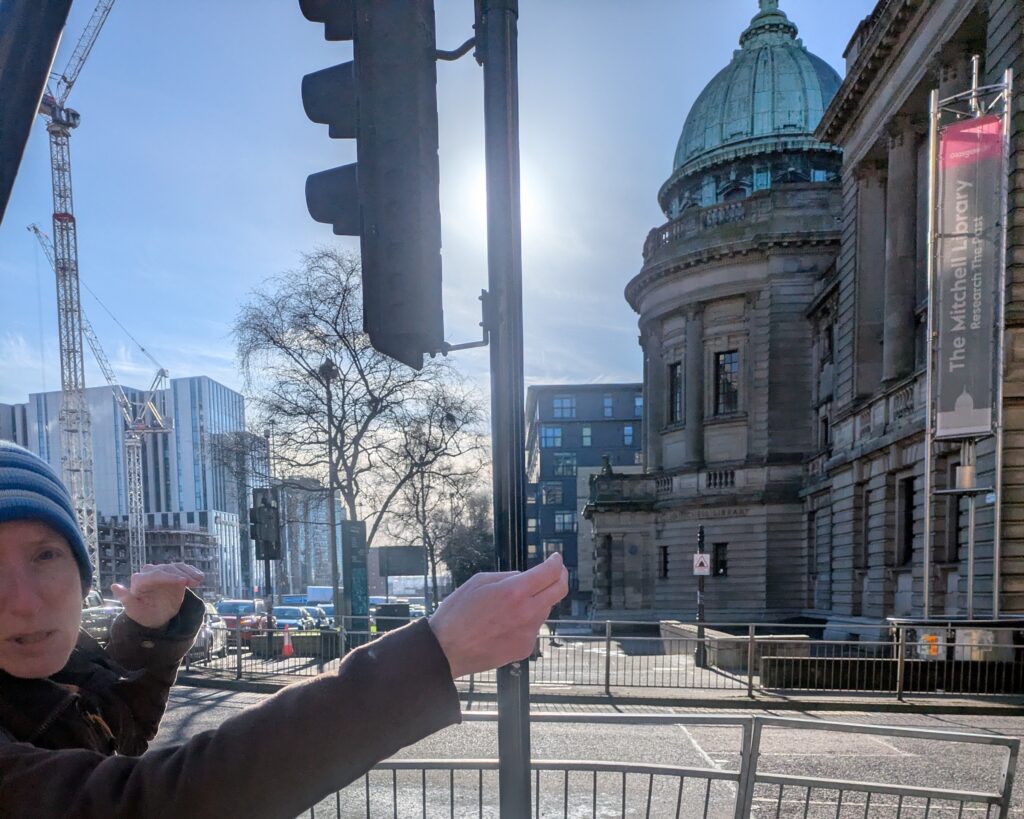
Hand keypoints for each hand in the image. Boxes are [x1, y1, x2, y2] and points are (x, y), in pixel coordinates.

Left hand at [110, 563, 203, 629]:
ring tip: (200, 581)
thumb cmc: (143, 614)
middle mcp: (150, 572)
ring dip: (189, 572)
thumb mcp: (134, 610)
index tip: (184, 582)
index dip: (170, 577)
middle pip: (168, 569)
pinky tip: (200, 577)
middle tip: (195, 582)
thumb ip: (125, 598)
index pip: (155, 575)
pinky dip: (192, 572)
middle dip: (182, 574)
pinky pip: (183, 569)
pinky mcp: (172, 573)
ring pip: (177, 567)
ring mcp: (162, 571)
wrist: (155, 616)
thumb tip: (114, 585)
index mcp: (139, 581)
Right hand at [428, 552, 567, 678]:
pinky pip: (533, 627)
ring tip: (513, 603)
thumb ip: (507, 577)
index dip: (556, 562)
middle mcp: (527, 612)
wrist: (446, 650)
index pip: (550, 573)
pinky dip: (527, 620)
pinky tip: (505, 623)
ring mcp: (528, 633)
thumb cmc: (457, 613)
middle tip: (555, 572)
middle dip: (560, 577)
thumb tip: (525, 577)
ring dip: (539, 600)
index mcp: (514, 592)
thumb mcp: (479, 582)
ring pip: (545, 609)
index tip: (555, 558)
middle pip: (559, 591)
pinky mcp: (524, 648)